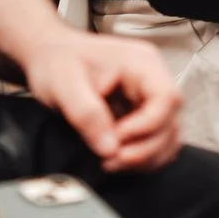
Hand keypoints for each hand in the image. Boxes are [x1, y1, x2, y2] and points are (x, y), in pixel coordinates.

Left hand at [20, 29, 181, 172]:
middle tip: (110, 160)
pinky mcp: (143, 114)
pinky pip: (156, 142)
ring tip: (111, 162)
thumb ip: (87, 114)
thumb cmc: (57, 61)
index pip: (166, 98)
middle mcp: (153, 79)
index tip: (117, 138)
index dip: (147, 126)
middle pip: (170, 121)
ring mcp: (149, 98)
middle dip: (144, 148)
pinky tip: (118, 159)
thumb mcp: (64, 84)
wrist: (48, 55)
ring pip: (168, 136)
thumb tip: (110, 149)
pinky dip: (143, 157)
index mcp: (142, 63)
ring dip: (145, 157)